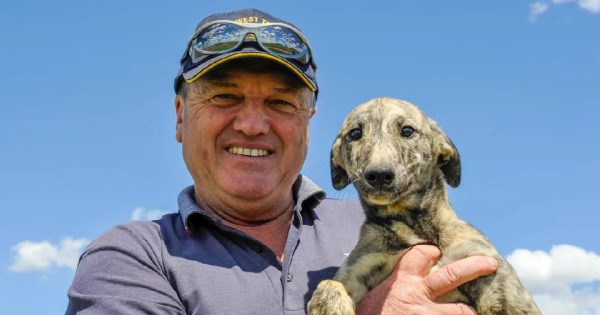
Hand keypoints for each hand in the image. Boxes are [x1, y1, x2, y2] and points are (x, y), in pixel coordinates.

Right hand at [355, 245, 497, 314]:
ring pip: (461, 310)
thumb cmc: (367, 314)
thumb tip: (398, 282)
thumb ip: (391, 287)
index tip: (436, 252)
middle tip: (491, 263)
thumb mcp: (376, 297)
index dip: (431, 253)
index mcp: (401, 282)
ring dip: (468, 312)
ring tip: (473, 312)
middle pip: (452, 275)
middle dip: (474, 267)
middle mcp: (417, 295)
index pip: (421, 256)